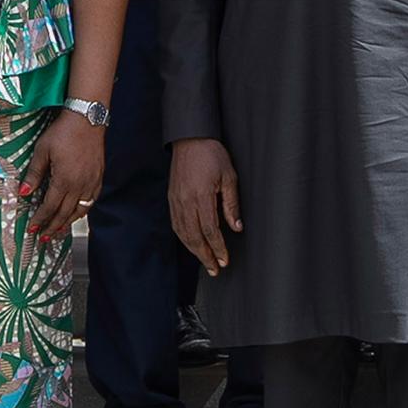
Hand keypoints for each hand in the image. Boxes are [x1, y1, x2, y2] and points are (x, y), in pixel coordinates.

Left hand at [20, 111, 105, 245]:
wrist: (87, 120)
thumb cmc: (62, 133)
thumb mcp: (42, 151)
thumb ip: (34, 174)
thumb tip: (23, 192)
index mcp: (64, 180)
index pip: (50, 207)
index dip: (41, 219)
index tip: (33, 229)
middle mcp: (80, 185)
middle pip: (65, 213)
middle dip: (53, 227)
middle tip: (44, 238)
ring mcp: (91, 182)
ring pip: (80, 210)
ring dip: (68, 222)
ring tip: (59, 231)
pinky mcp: (99, 177)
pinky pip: (91, 201)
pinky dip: (83, 210)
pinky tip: (77, 213)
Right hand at [167, 137, 240, 274]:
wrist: (190, 138)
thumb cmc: (211, 154)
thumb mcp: (229, 177)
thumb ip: (231, 205)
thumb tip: (236, 228)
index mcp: (201, 196)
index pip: (210, 230)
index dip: (218, 248)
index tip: (225, 260)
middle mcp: (185, 201)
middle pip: (194, 237)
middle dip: (205, 256)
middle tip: (215, 270)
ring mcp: (176, 201)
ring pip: (183, 233)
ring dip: (194, 250)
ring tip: (205, 262)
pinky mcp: (172, 198)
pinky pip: (176, 224)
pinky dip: (183, 238)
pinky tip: (191, 244)